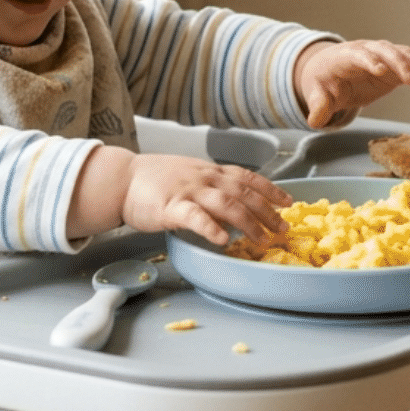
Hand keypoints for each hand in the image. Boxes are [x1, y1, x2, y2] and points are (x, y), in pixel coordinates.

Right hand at [120, 154, 291, 245]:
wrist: (121, 178)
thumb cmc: (153, 180)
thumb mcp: (188, 174)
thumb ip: (210, 184)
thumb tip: (234, 201)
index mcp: (208, 170)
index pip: (247, 177)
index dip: (270, 189)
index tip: (288, 202)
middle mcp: (203, 178)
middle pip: (243, 193)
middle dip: (267, 211)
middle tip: (283, 229)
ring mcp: (188, 191)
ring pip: (227, 204)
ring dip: (249, 222)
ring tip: (263, 239)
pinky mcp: (170, 207)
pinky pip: (195, 217)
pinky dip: (211, 228)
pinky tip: (224, 240)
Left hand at [294, 40, 409, 128]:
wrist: (332, 71)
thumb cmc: (324, 81)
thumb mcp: (316, 93)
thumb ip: (318, 105)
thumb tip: (315, 120)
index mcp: (346, 56)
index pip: (359, 54)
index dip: (369, 61)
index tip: (380, 72)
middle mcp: (369, 50)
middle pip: (387, 51)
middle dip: (400, 64)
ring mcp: (386, 56)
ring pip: (406, 56)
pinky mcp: (397, 67)